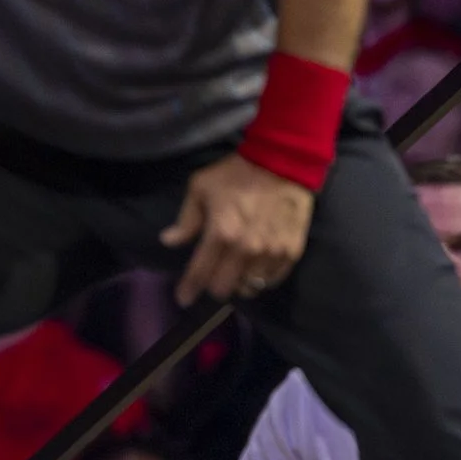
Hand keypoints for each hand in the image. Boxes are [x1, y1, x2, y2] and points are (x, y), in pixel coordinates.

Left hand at [160, 152, 314, 305]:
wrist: (284, 160)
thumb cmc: (237, 172)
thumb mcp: (201, 188)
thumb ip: (186, 219)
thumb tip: (168, 241)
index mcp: (221, 233)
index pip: (200, 273)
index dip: (188, 289)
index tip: (182, 298)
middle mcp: (246, 249)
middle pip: (224, 288)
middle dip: (212, 288)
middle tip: (210, 281)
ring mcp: (272, 252)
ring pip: (250, 288)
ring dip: (238, 285)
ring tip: (233, 275)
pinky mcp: (292, 251)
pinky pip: (273, 280)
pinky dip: (261, 279)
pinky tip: (254, 271)